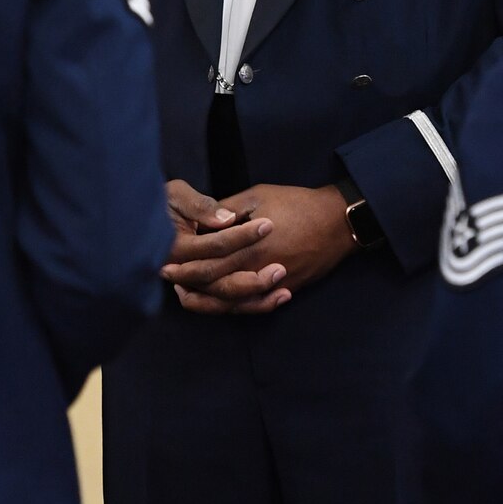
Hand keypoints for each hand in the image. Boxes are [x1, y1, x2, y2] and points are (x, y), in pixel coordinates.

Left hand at [166, 182, 354, 314]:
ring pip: (234, 303)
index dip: (184, 268)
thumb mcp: (257, 196)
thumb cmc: (296, 203)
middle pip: (216, 288)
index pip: (207, 265)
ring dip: (208, 302)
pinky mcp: (286, 289)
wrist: (337, 221)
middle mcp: (257, 270)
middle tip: (169, 282)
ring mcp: (272, 284)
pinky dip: (237, 308)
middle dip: (189, 286)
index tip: (165, 266)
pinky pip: (257, 306)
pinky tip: (223, 304)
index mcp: (247, 247)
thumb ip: (228, 210)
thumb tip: (203, 221)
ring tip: (187, 297)